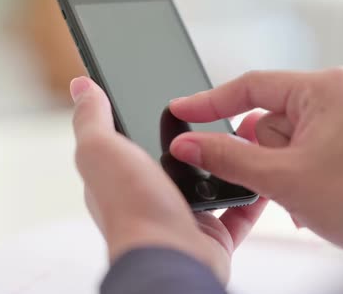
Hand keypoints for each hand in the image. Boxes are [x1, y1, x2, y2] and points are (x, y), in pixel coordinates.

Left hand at [70, 76, 267, 283]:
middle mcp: (152, 195)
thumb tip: (81, 86)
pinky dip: (251, 192)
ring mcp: (183, 214)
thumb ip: (92, 117)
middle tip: (219, 110)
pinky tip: (260, 171)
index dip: (150, 115)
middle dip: (197, 137)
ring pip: (211, 180)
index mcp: (122, 174)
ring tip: (244, 133)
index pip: (135, 136)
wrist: (170, 256)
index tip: (174, 96)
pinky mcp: (212, 233)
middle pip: (179, 156)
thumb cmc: (131, 208)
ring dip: (228, 160)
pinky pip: (238, 209)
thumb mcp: (101, 150)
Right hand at [169, 67, 342, 259]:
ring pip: (285, 134)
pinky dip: (297, 166)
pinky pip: (305, 141)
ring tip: (305, 189)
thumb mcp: (282, 179)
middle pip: (269, 117)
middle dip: (266, 153)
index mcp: (327, 88)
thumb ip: (226, 158)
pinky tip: (313, 189)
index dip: (210, 101)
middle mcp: (341, 91)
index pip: (252, 86)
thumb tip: (188, 146)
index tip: (181, 109)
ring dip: (282, 165)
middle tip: (282, 179)